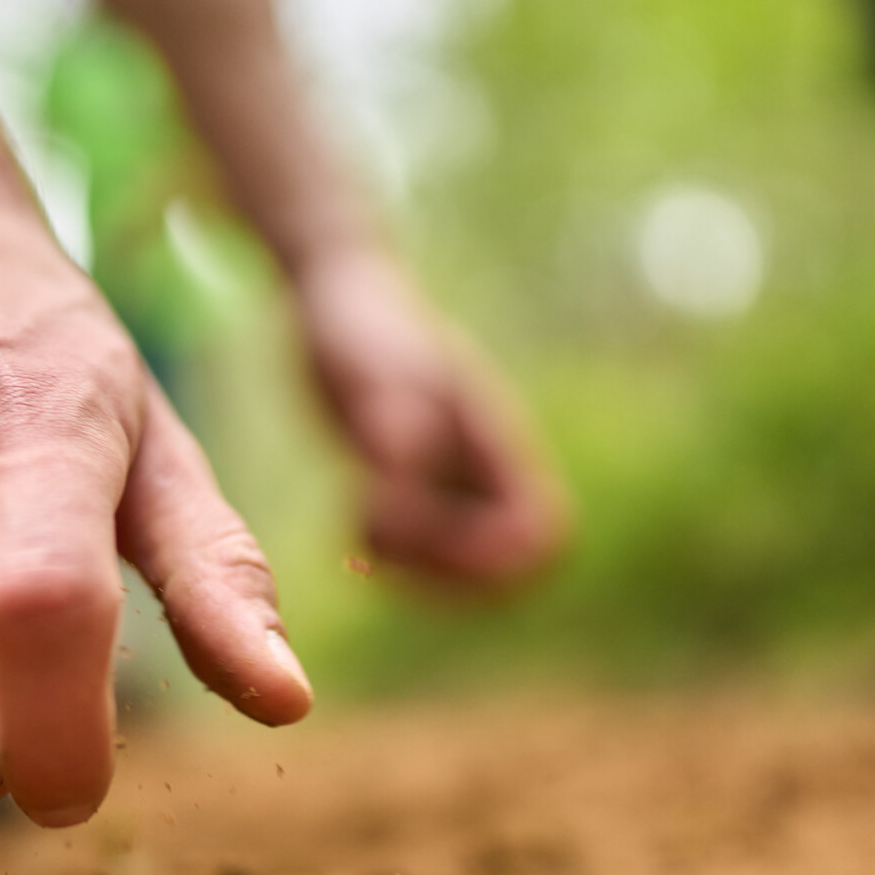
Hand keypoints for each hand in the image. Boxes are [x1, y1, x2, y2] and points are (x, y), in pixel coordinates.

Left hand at [294, 247, 567, 586]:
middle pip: (513, 567)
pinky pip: (431, 559)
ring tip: (358, 534)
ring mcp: (453, 485)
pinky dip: (394, 562)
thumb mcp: (365, 367)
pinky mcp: (417, 494)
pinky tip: (348, 529)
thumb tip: (403, 465)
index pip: (542, 532)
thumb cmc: (353, 326)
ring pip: (470, 572)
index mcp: (495, 441)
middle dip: (447, 574)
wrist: (332, 299)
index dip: (487, 555)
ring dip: (418, 576)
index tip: (412, 526)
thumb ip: (390, 415)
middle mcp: (483, 472)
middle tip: (379, 538)